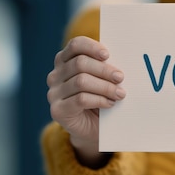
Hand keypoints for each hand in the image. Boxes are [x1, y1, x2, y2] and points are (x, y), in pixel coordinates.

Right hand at [46, 36, 125, 154]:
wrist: (92, 129)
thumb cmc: (100, 99)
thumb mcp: (102, 80)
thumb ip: (105, 68)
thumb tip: (119, 64)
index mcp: (65, 61)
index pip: (75, 45)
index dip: (92, 47)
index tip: (107, 55)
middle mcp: (55, 75)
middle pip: (80, 63)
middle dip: (104, 70)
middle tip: (121, 77)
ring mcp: (54, 93)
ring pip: (81, 82)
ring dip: (105, 87)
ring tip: (120, 93)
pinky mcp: (58, 110)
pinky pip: (80, 100)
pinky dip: (99, 100)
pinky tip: (110, 103)